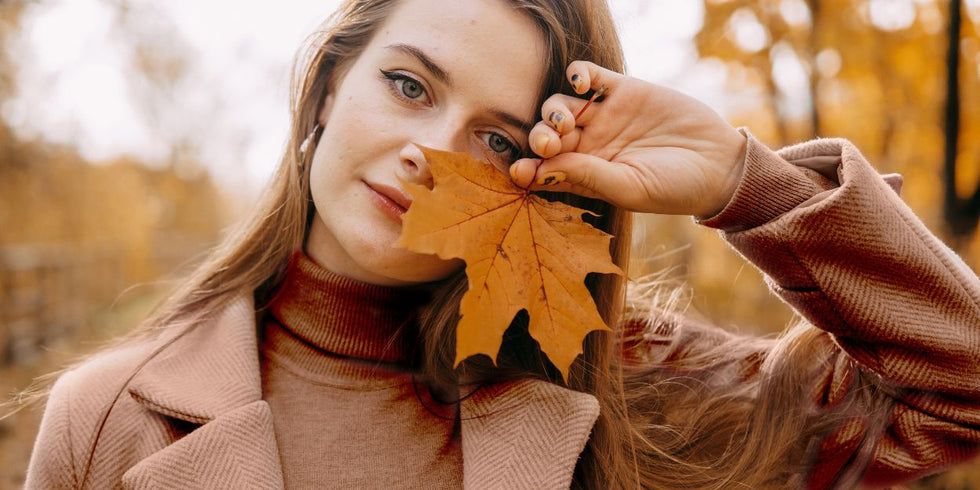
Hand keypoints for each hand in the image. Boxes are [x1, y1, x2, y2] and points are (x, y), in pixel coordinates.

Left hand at [509, 61, 746, 217]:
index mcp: (585, 175)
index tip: (521, 170)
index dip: (527, 166)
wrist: (719, 164)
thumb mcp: (628, 188)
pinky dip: (577, 74)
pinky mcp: (623, 90)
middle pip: (547, 135)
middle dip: (539, 137)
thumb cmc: (674, 188)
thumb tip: (541, 169)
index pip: (544, 168)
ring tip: (566, 122)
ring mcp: (604, 116)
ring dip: (553, 111)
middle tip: (548, 144)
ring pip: (561, 105)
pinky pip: (589, 75)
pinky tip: (578, 84)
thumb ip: (586, 176)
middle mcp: (589, 145)